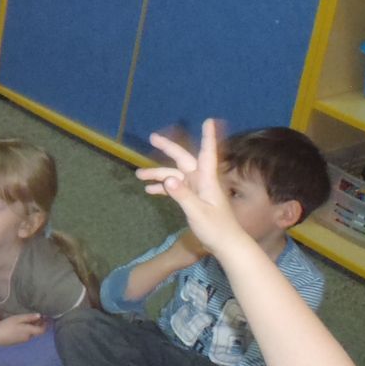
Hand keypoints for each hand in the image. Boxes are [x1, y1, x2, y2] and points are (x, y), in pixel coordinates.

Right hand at [0, 312, 47, 344]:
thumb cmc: (6, 325)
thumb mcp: (17, 319)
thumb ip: (29, 317)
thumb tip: (39, 315)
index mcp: (29, 331)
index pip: (42, 330)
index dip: (46, 324)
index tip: (46, 317)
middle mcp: (28, 337)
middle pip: (37, 331)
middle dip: (39, 324)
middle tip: (38, 316)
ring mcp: (23, 340)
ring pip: (31, 333)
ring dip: (32, 327)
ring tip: (29, 319)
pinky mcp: (18, 341)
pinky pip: (26, 335)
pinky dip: (27, 330)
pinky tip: (21, 325)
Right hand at [135, 119, 249, 256]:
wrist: (225, 244)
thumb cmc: (216, 228)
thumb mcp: (198, 212)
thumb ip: (182, 195)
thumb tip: (168, 179)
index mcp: (207, 180)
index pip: (207, 153)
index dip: (207, 137)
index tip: (208, 121)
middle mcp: (201, 180)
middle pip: (183, 159)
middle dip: (168, 148)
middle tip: (152, 137)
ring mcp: (196, 189)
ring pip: (174, 175)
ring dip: (158, 174)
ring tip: (138, 175)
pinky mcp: (192, 198)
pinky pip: (175, 187)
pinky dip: (163, 187)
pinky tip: (149, 190)